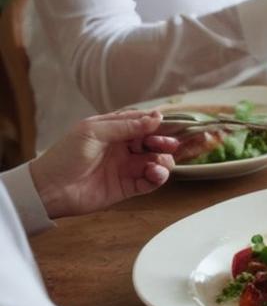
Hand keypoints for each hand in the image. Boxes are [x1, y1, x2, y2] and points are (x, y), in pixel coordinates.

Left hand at [28, 111, 178, 218]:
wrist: (49, 189)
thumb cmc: (65, 155)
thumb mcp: (94, 131)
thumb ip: (126, 125)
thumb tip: (156, 117)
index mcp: (115, 130)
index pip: (144, 122)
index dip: (161, 122)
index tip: (178, 123)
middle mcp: (124, 148)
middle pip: (156, 142)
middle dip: (167, 142)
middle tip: (169, 144)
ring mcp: (127, 167)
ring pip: (158, 161)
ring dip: (164, 161)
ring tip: (156, 163)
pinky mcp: (129, 187)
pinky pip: (152, 181)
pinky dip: (158, 177)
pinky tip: (154, 174)